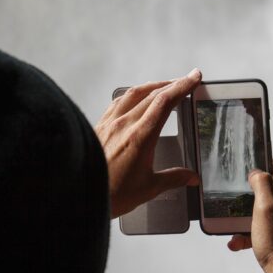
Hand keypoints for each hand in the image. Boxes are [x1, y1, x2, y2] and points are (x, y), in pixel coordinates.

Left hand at [96, 70, 202, 217]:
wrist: (78, 194)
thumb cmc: (110, 193)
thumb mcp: (149, 188)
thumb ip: (173, 178)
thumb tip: (190, 177)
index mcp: (140, 137)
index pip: (165, 101)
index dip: (182, 86)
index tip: (194, 77)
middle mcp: (124, 124)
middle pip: (152, 93)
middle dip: (172, 83)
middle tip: (186, 80)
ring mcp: (109, 123)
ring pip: (133, 93)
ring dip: (151, 86)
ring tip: (163, 86)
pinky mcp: (98, 127)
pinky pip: (117, 102)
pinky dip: (131, 95)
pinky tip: (133, 99)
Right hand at [227, 159, 272, 272]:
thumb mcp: (265, 207)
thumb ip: (262, 184)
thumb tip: (257, 172)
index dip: (261, 164)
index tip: (247, 168)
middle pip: (268, 189)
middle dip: (248, 196)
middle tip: (234, 200)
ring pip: (263, 211)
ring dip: (245, 219)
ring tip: (233, 229)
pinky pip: (263, 229)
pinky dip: (250, 234)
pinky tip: (238, 243)